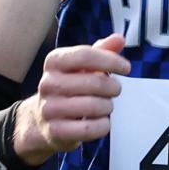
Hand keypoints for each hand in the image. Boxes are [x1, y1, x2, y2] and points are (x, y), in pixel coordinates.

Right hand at [14, 33, 130, 162]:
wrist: (42, 119)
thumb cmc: (69, 87)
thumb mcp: (81, 66)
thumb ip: (101, 51)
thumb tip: (119, 38)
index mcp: (54, 61)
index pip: (85, 55)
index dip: (111, 60)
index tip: (126, 68)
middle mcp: (48, 83)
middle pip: (94, 82)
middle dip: (113, 87)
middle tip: (115, 90)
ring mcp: (50, 108)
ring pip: (94, 106)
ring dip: (108, 107)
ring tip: (106, 106)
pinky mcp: (55, 131)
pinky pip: (90, 128)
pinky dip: (103, 126)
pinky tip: (102, 122)